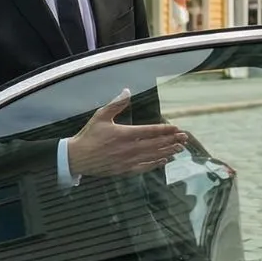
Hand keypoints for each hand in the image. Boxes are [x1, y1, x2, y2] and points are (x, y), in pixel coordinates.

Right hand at [66, 89, 187, 177]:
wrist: (77, 158)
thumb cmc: (88, 136)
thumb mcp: (100, 116)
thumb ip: (116, 104)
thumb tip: (127, 91)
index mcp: (124, 134)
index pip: (150, 131)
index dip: (165, 130)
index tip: (177, 128)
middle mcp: (128, 148)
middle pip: (155, 144)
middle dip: (171, 141)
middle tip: (184, 138)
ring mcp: (127, 161)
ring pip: (152, 156)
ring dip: (167, 152)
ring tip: (179, 148)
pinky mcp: (124, 170)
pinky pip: (144, 167)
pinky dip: (156, 164)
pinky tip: (164, 161)